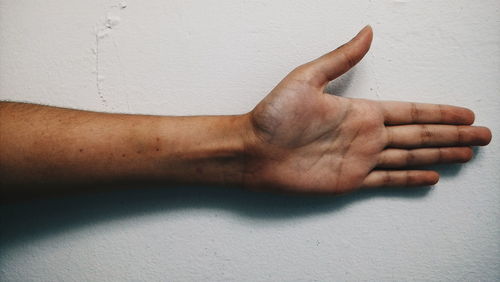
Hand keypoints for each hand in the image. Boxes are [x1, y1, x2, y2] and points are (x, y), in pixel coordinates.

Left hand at [243, 26, 491, 193]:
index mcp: (361, 111)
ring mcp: (361, 159)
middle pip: (421, 136)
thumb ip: (341, 58)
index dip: (441, 113)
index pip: (412, 112)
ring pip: (411, 158)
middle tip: (482, 135)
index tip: (466, 113)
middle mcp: (367, 135)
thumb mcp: (308, 78)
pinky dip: (410, 179)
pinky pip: (387, 181)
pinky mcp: (350, 181)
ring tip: (466, 154)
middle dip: (453, 135)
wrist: (253, 149)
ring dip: (441, 156)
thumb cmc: (274, 114)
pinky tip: (430, 176)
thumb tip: (368, 31)